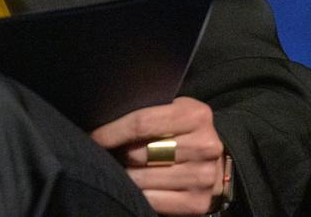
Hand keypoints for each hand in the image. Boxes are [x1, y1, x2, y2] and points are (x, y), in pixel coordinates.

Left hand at [90, 97, 227, 214]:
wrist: (216, 161)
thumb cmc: (182, 131)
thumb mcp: (172, 109)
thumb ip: (148, 108)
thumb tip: (104, 113)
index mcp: (195, 115)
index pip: (142, 123)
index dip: (112, 131)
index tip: (93, 136)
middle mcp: (204, 146)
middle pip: (140, 153)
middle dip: (117, 154)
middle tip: (106, 152)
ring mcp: (203, 177)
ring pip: (143, 179)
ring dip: (124, 175)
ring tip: (119, 168)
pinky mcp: (198, 202)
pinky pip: (153, 201)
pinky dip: (137, 195)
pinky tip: (133, 186)